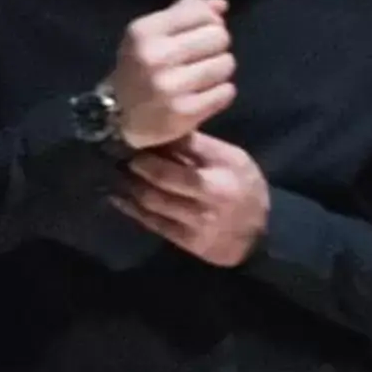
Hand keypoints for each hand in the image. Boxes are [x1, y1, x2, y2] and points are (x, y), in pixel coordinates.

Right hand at [110, 0, 235, 149]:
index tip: (197, 35)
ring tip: (200, 77)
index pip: (201, 13)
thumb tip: (221, 5)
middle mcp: (154, 57)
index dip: (207, 22)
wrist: (118, 117)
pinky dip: (220, 93)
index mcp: (143, 32)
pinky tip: (202, 95)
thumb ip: (185, 12)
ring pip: (226, 64)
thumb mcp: (151, 33)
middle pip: (219, 36)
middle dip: (215, 46)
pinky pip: (226, 92)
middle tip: (199, 59)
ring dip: (219, 70)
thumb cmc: (140, 68)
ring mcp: (169, 87)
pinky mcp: (184, 113)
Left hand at [113, 132, 269, 266]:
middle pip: (164, 175)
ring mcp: (199, 219)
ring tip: (113, 173)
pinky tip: (118, 198)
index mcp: (225, 166)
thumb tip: (161, 130)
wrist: (258, 235)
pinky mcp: (187, 240)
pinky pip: (153, 222)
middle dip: (138, 164)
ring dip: (129, 186)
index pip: (186, 146)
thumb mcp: (232, 159)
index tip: (135, 133)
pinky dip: (132, 209)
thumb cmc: (242, 188)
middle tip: (120, 156)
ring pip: (153, 200)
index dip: (157, 140)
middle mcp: (213, 192)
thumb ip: (199, 146)